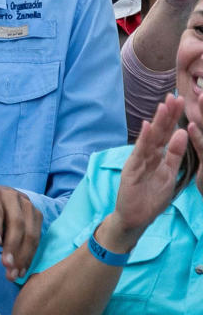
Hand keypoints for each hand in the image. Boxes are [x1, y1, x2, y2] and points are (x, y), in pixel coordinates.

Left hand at [0, 183, 41, 280]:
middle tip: (6, 266)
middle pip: (16, 222)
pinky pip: (37, 237)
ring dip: (24, 254)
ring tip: (13, 273)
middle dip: (12, 246)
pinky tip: (21, 270)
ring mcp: (27, 205)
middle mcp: (12, 196)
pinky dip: (30, 255)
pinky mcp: (37, 216)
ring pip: (30, 231)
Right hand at [112, 94, 197, 240]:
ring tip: (163, 106)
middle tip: (174, 96)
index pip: (167, 134)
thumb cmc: (152, 198)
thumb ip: (175, 155)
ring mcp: (138, 161)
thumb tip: (182, 133)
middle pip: (159, 132)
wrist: (135, 218)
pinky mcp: (132, 169)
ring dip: (157, 122)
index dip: (174, 118)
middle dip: (167, 115)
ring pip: (150, 138)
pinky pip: (140, 152)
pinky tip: (147, 126)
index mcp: (158, 156)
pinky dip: (144, 139)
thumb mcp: (170, 175)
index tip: (181, 102)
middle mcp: (147, 155)